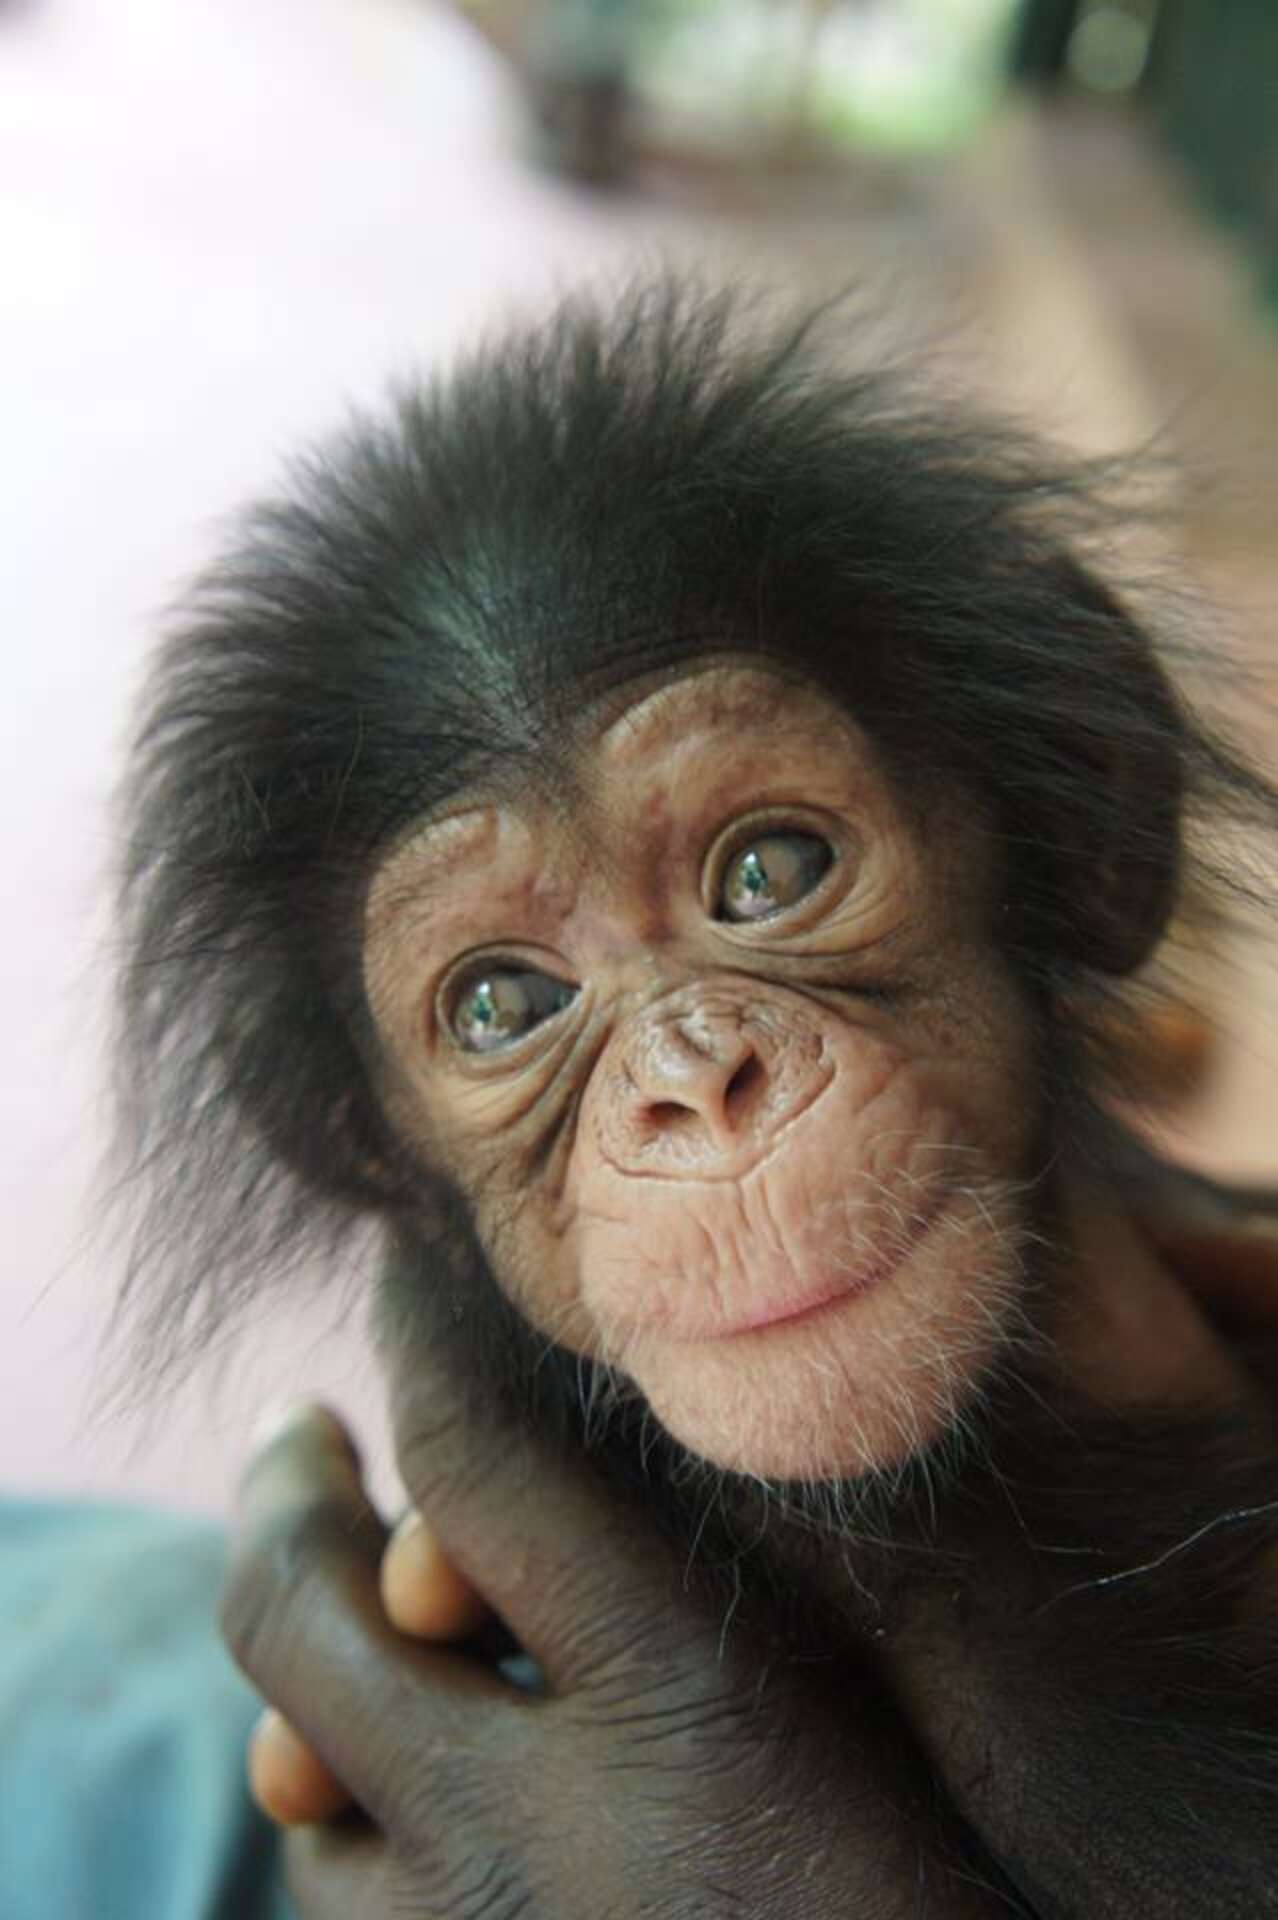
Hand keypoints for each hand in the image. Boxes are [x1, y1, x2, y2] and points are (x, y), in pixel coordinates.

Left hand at [223, 1390, 1000, 1919]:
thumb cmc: (965, 1884)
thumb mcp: (894, 1686)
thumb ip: (740, 1554)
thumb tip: (594, 1429)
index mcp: (682, 1703)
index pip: (477, 1458)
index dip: (425, 1331)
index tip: (410, 1252)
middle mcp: (532, 1835)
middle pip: (299, 1611)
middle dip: (283, 1489)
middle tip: (297, 1426)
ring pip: (296, 1770)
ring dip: (304, 1666)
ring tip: (333, 1596)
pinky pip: (341, 1892)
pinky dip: (343, 1803)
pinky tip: (378, 1765)